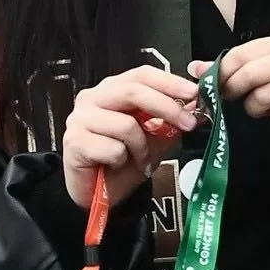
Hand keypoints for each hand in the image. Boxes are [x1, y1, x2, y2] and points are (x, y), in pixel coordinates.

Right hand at [60, 66, 199, 209]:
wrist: (97, 194)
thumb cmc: (121, 163)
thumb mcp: (154, 139)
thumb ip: (170, 121)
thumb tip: (195, 107)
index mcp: (112, 91)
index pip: (141, 75)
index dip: (169, 82)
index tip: (193, 93)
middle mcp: (93, 98)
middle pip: (133, 91)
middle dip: (166, 107)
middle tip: (188, 123)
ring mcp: (80, 119)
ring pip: (126, 124)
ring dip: (142, 148)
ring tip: (140, 160)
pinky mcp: (74, 141)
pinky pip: (113, 148)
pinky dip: (122, 161)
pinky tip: (116, 165)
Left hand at [190, 37, 269, 131]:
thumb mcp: (267, 65)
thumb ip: (233, 66)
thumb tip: (195, 68)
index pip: (239, 55)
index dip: (221, 74)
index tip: (213, 87)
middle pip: (249, 76)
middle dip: (234, 93)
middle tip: (234, 101)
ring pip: (263, 98)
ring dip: (257, 110)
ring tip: (267, 107)